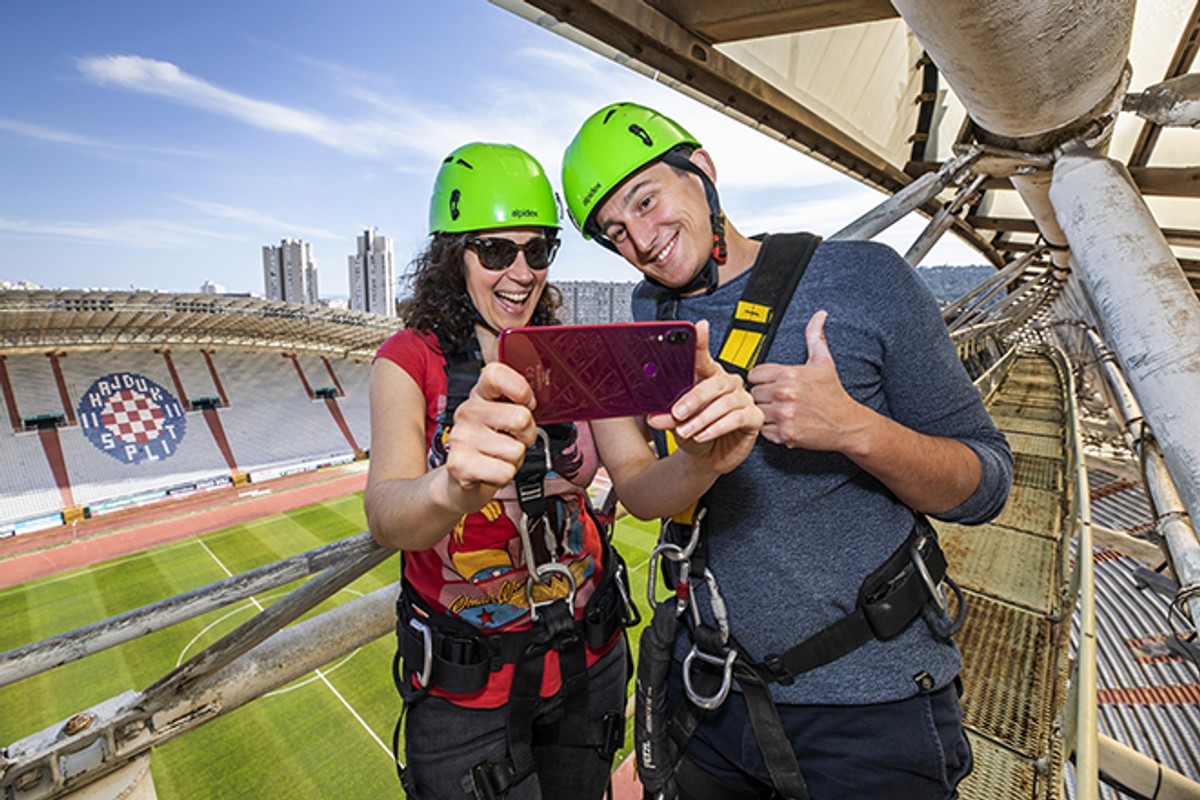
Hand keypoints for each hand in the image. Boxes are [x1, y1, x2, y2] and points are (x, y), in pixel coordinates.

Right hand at [443, 362, 537, 509]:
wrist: (463, 478)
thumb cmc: (491, 445)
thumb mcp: (505, 418)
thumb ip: (519, 404)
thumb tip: (539, 402)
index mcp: (480, 395)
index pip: (496, 374)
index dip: (520, 389)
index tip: (526, 403)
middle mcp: (468, 412)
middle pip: (521, 418)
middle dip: (527, 435)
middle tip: (514, 440)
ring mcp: (462, 438)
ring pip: (516, 450)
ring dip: (514, 459)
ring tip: (499, 457)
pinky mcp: (460, 465)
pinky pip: (505, 472)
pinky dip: (505, 476)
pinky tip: (491, 470)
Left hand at [646, 319, 762, 473]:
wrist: (707, 458)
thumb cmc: (694, 434)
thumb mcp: (677, 424)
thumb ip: (668, 417)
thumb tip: (655, 416)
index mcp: (708, 376)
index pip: (704, 357)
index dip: (702, 342)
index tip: (698, 327)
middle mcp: (727, 384)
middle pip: (715, 382)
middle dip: (694, 398)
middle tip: (678, 413)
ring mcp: (743, 399)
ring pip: (725, 402)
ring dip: (703, 419)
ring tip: (687, 431)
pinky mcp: (754, 417)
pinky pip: (738, 418)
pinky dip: (717, 427)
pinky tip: (704, 435)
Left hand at [748, 310, 864, 451]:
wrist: (846, 424)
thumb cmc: (833, 393)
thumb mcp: (824, 362)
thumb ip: (815, 336)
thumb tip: (819, 315)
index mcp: (789, 374)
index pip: (754, 374)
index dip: (763, 379)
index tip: (773, 383)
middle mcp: (784, 393)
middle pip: (754, 393)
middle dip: (764, 396)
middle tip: (779, 399)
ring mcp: (784, 415)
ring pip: (757, 412)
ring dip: (766, 413)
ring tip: (782, 411)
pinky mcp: (785, 433)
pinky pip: (764, 430)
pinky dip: (772, 429)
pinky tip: (785, 423)